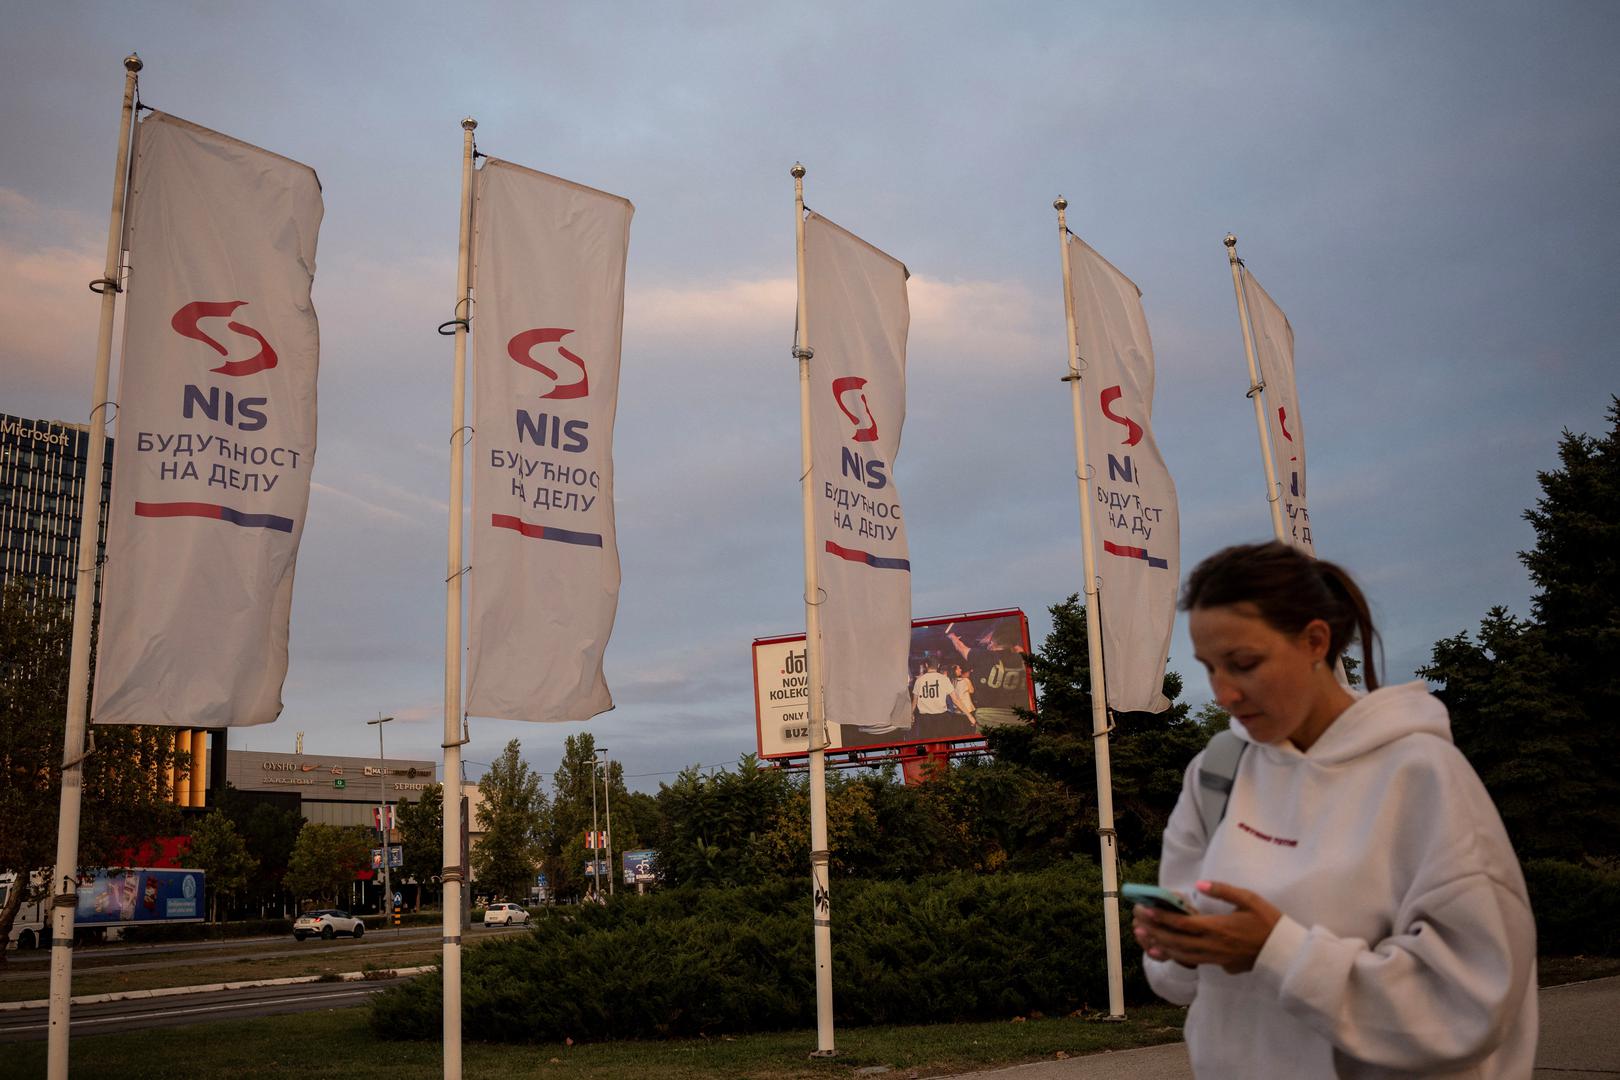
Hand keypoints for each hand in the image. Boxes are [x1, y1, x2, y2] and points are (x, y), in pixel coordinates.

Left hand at [1132, 880, 1281, 974]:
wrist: (1286, 951)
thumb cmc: (1269, 921)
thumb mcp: (1249, 899)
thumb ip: (1223, 890)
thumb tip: (1200, 885)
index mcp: (1218, 928)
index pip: (1182, 924)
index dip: (1161, 918)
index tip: (1144, 910)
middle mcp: (1213, 945)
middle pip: (1176, 941)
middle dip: (1154, 930)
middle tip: (1136, 921)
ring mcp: (1216, 957)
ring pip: (1181, 954)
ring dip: (1160, 945)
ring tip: (1143, 937)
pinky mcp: (1221, 964)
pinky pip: (1192, 961)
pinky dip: (1175, 956)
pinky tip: (1164, 951)